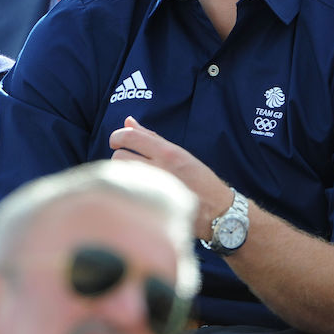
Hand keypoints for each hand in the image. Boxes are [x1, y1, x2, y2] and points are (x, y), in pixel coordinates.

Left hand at [110, 116, 232, 238]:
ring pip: (120, 176)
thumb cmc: (198, 179)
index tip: (116, 141)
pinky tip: (137, 194)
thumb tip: (128, 122)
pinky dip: (127, 191)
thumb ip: (151, 138)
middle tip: (128, 162)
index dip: (117, 137)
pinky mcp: (150, 206)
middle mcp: (161, 169)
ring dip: (122, 175)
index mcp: (168, 153)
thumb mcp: (178, 153)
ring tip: (133, 178)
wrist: (216, 211)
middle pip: (119, 156)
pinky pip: (126, 194)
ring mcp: (154, 189)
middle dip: (120, 157)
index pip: (130, 137)